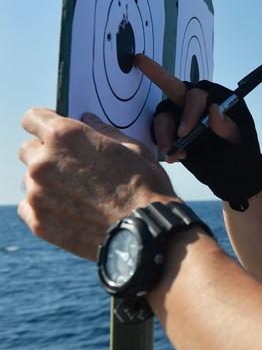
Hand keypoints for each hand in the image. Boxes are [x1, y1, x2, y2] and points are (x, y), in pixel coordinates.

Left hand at [18, 108, 176, 259]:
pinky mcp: (37, 220)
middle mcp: (43, 161)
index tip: (52, 132)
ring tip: (76, 194)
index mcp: (66, 136)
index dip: (44, 123)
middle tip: (72, 167)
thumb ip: (104, 131)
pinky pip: (29, 207)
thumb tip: (88, 120)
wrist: (145, 231)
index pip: (32, 118)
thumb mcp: (133, 149)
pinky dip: (44, 206)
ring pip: (30, 180)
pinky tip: (70, 211)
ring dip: (46, 182)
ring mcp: (37, 192)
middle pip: (28, 149)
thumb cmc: (145, 187)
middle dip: (46, 153)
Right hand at [133, 54, 240, 161]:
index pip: (196, 96)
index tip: (184, 133)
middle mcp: (193, 103)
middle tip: (143, 66)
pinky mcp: (170, 132)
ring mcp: (179, 116)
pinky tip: (175, 158)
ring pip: (162, 117)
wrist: (230, 170)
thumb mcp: (238, 140)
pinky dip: (164, 145)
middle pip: (171, 86)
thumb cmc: (238, 149)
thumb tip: (214, 110)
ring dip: (163, 135)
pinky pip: (159, 133)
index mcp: (212, 100)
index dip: (189, 113)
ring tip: (171, 154)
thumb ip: (227, 127)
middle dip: (156, 73)